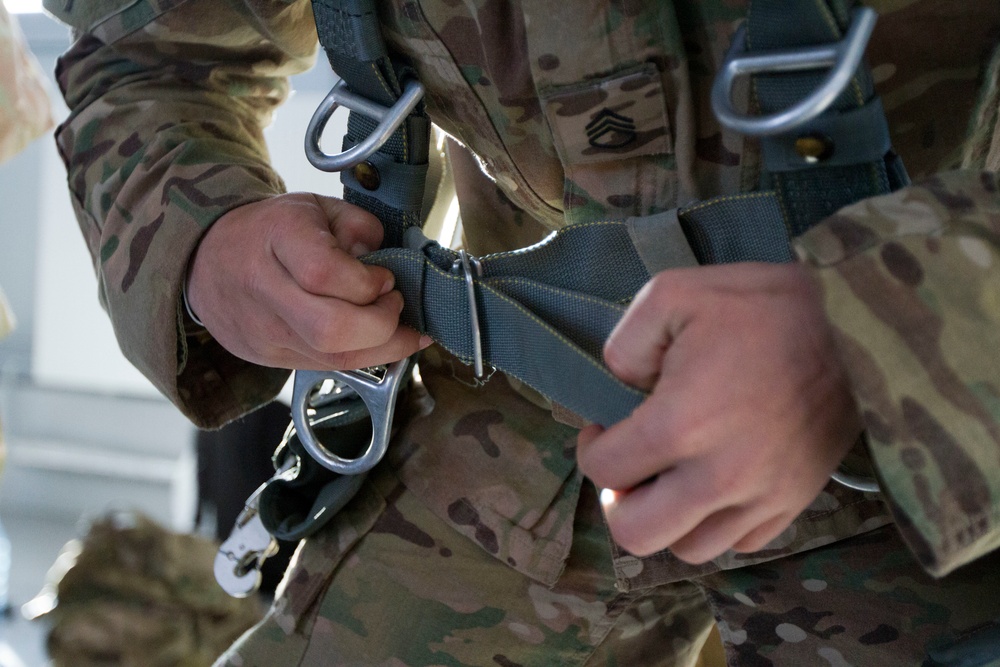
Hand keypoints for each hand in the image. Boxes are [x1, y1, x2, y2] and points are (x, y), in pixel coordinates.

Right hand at [186, 192, 426, 369]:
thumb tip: (385, 263)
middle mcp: (264, 287)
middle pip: (330, 328)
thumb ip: (360, 225)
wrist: (208, 257)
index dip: (367, 282)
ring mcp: (263, 329)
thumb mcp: (317, 207)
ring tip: (398, 327)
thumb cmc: (273, 230)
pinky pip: (326, 366)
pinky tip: (379, 341)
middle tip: (396, 305)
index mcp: (277, 237)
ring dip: (383, 348)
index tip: (386, 277)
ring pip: (333, 358)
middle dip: (381, 324)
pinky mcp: (268, 356)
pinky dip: (363, 357)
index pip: (324, 273)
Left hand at [576, 262, 860, 563]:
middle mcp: (718, 476)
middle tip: (629, 467)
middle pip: (637, 534)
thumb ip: (626, 343)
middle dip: (619, 501)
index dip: (591, 446)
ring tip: (671, 477)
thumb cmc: (764, 306)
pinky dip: (717, 522)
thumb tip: (619, 383)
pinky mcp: (794, 501)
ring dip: (668, 518)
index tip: (603, 426)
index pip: (605, 469)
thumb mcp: (675, 292)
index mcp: (681, 424)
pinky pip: (740, 542)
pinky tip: (716, 483)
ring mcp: (761, 496)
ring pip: (689, 548)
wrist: (858, 326)